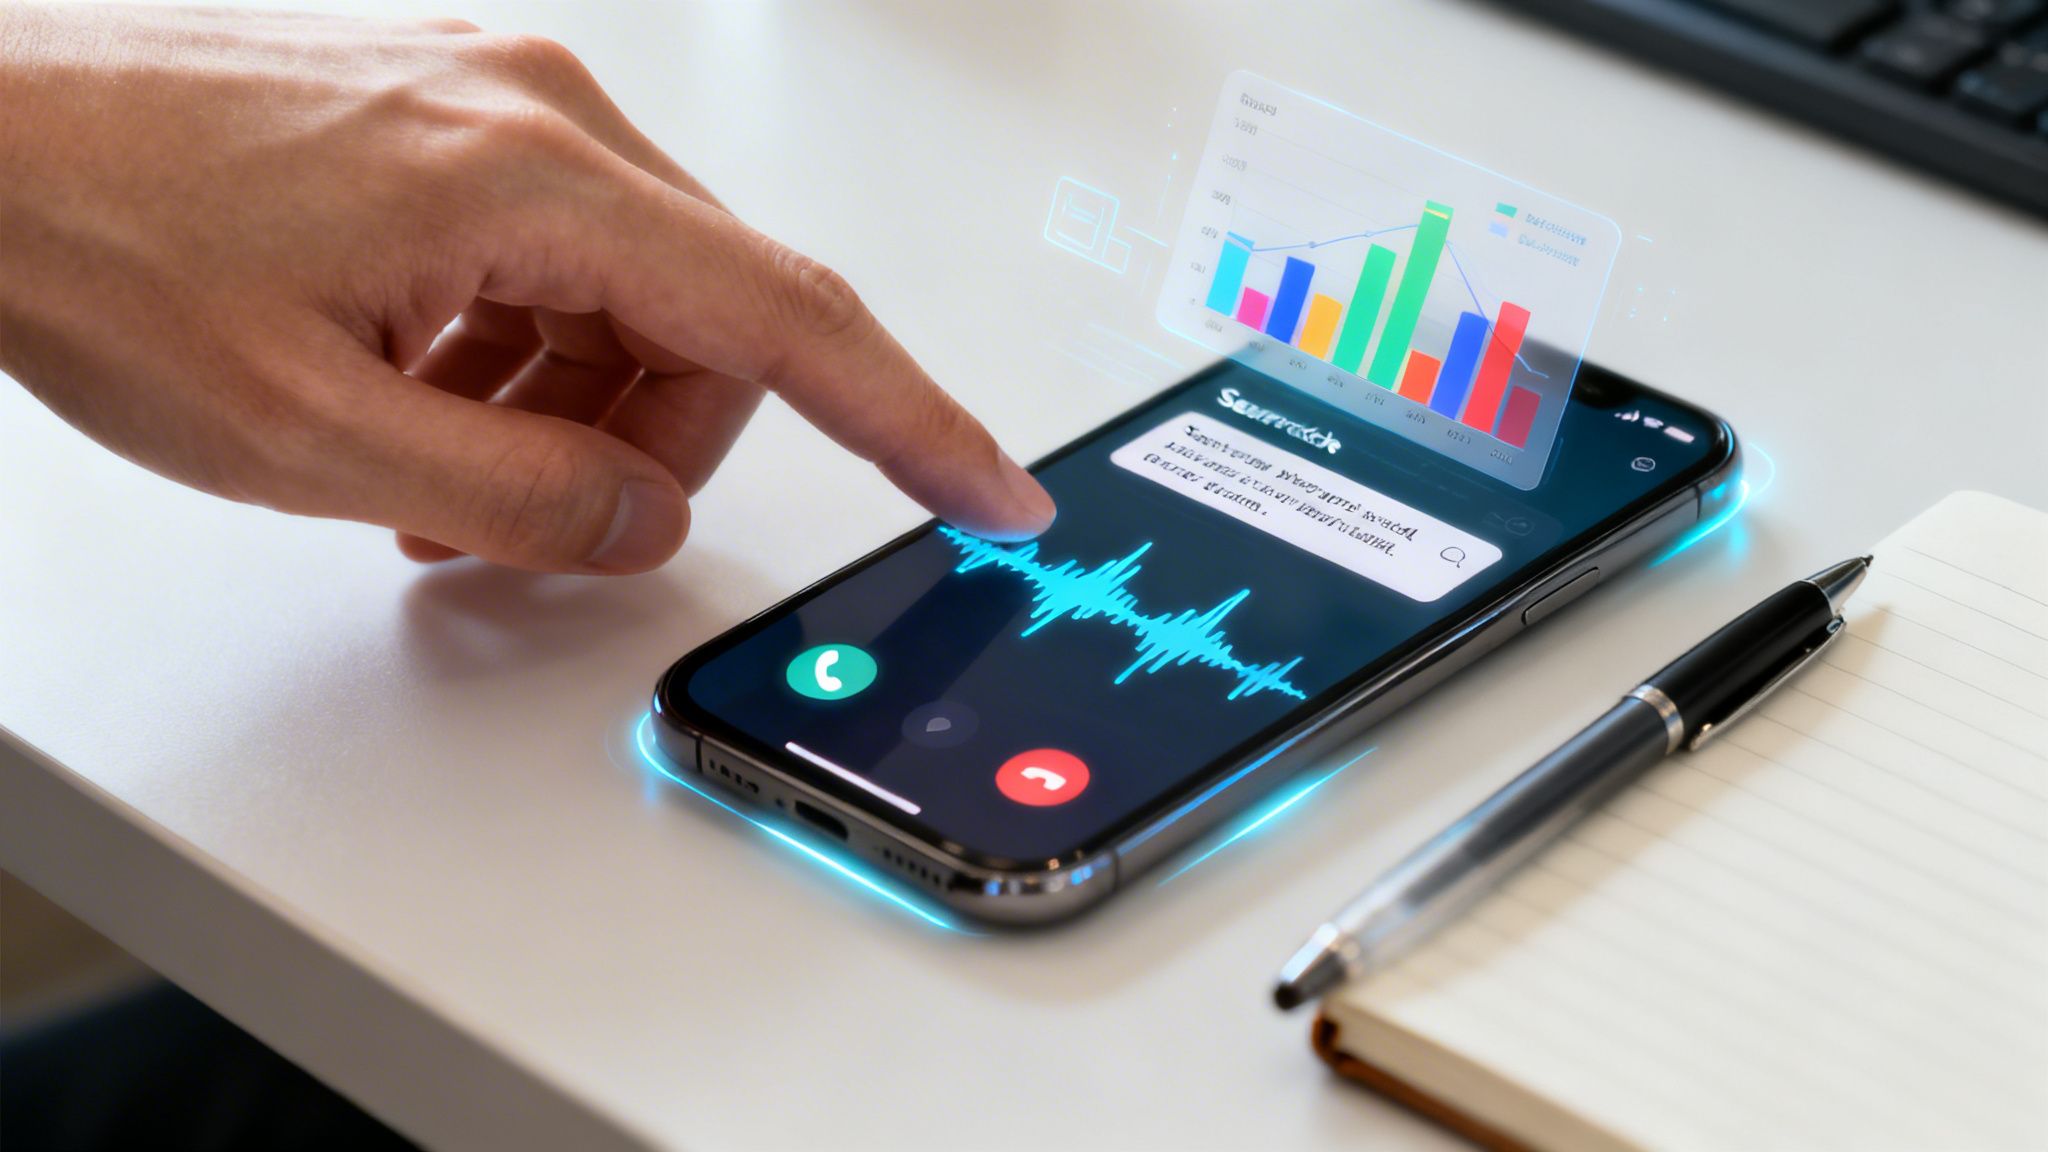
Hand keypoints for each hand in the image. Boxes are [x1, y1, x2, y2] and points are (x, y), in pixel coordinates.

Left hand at [0, 5, 1054, 572]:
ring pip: (640, 303)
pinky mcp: (462, 121)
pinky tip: (417, 393)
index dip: (914, 421)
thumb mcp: (313, 434)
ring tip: (428, 463)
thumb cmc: (92, 245)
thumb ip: (518, 496)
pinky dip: (523, 356)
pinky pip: (565, 265)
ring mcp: (506, 105)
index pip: (792, 317)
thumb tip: (646, 516)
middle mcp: (548, 113)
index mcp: (537, 175)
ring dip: (571, 410)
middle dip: (653, 446)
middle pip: (715, 324)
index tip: (992, 487)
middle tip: (533, 521)